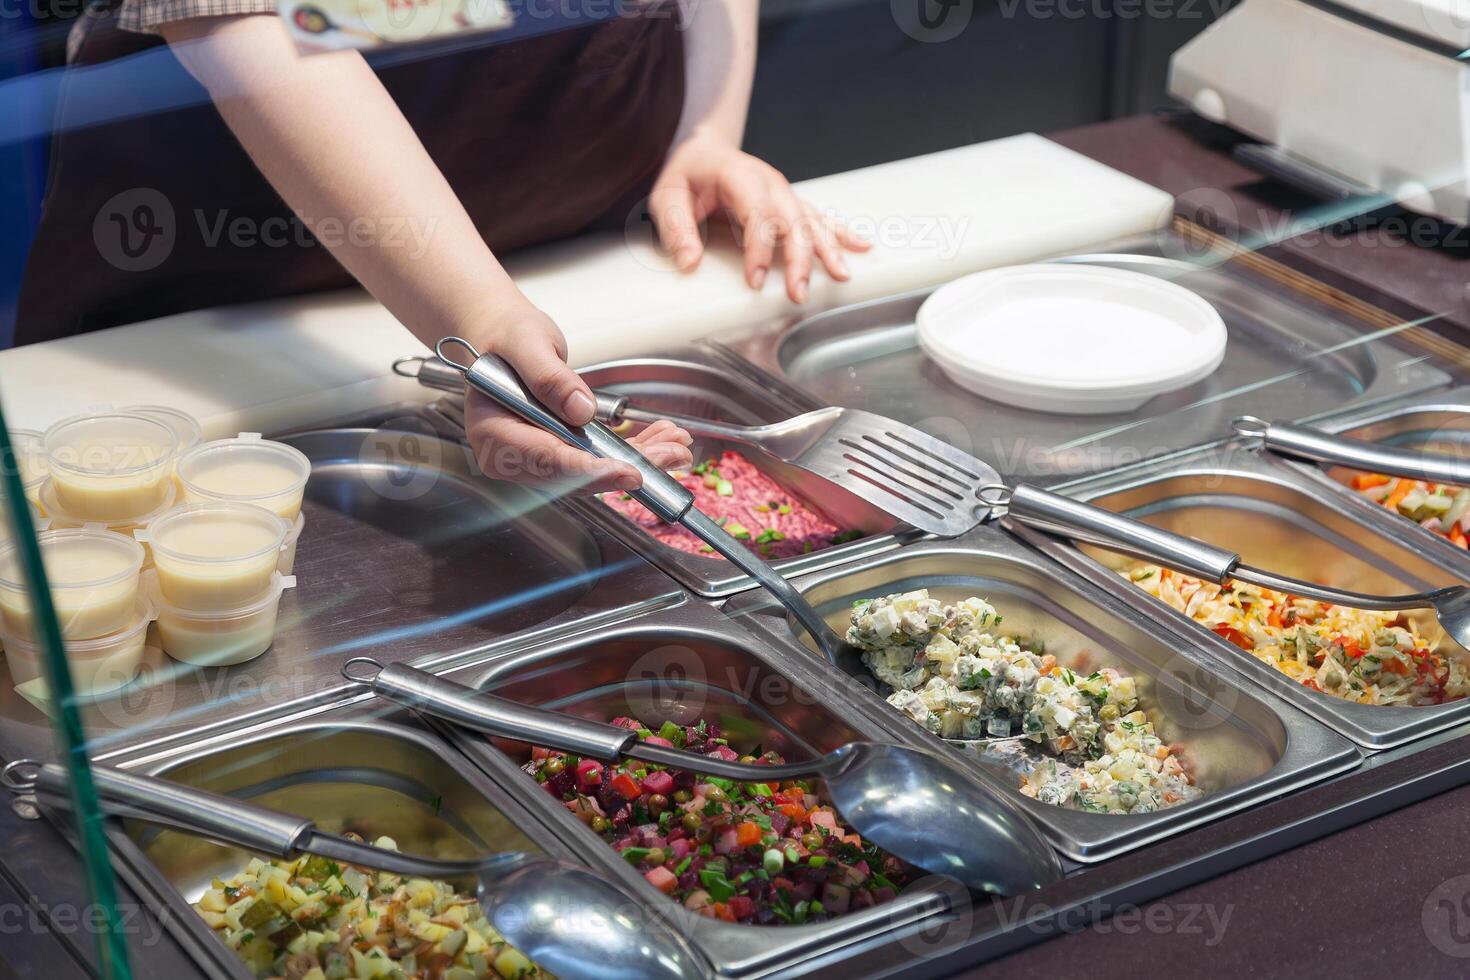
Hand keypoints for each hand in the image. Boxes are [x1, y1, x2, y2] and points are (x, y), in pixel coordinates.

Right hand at [462, 305, 692, 492]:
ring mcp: (535, 459)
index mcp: (493, 433)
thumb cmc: (506, 339)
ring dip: (639, 460)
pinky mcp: (558, 454)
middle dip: (628, 467)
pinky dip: (632, 451)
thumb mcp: (526, 344)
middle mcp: (511, 456)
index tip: (627, 472)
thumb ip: (548, 377)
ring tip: (676, 445)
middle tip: (671, 454)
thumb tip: (579, 410)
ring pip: (593, 472)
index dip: (589, 470)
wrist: (505, 339)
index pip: (545, 460)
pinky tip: (662, 441)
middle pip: (574, 475)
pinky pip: (597, 458)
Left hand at [649, 130, 870, 302]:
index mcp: (737, 174)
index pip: (756, 211)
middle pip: (791, 220)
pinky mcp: (791, 202)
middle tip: (798, 293)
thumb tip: (689, 262)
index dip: (759, 248)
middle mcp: (768, 181)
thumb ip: (676, 229)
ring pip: (812, 220)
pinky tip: (862, 247)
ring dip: (827, 250)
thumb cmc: (686, 176)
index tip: (755, 281)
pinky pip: (820, 218)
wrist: (703, 151)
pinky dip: (841, 233)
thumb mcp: (667, 197)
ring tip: (841, 276)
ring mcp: (783, 191)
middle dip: (799, 258)